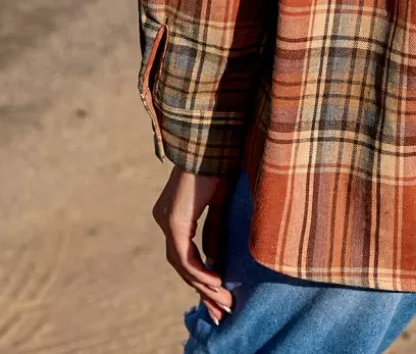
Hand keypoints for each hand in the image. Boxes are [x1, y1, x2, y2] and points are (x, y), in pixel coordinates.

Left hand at [152, 165, 233, 324]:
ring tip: (222, 301)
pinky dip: (200, 272)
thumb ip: (214, 229)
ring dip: (202, 285)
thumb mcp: (219, 202)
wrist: (212, 136)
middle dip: (202, 288)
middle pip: (180, 264)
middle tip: (220, 310)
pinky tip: (215, 283)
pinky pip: (185, 256)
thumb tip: (214, 259)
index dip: (201, 275)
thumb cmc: (219, 161)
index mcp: (173, 213)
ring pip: (181, 264)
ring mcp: (167, 219)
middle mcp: (164, 217)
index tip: (219, 293)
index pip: (184, 254)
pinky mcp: (175, 220)